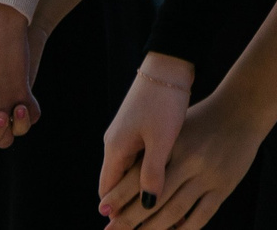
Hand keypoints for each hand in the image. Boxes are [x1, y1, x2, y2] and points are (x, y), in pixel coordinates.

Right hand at [97, 54, 191, 219]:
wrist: (169, 63)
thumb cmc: (165, 101)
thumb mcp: (161, 140)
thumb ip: (152, 174)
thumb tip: (146, 206)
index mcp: (115, 148)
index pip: (107, 192)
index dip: (117, 213)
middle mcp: (116, 143)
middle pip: (117, 184)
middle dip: (128, 206)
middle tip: (144, 227)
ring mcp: (127, 134)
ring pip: (129, 172)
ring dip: (140, 191)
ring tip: (157, 211)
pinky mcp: (140, 127)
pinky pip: (140, 159)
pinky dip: (148, 174)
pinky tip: (165, 182)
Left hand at [106, 86, 268, 229]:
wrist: (242, 110)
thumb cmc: (202, 119)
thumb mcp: (175, 128)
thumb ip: (155, 154)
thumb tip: (129, 184)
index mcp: (171, 143)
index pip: (138, 175)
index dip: (119, 196)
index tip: (104, 212)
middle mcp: (188, 160)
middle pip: (153, 198)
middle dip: (129, 219)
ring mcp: (207, 175)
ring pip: (174, 211)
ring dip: (153, 229)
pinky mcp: (224, 186)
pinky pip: (201, 216)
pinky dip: (184, 228)